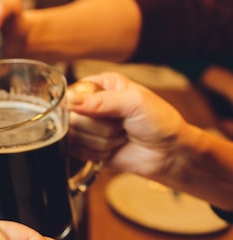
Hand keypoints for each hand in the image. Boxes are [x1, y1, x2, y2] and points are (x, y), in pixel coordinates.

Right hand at [67, 72, 186, 178]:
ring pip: (74, 138)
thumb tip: (71, 100)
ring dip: (101, 142)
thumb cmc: (159, 122)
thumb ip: (102, 101)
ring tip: (120, 136)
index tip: (104, 112)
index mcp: (100, 86)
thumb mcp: (135, 102)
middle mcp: (89, 105)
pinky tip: (113, 148)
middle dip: (99, 128)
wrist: (167, 153)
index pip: (71, 95)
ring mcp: (87, 128)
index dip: (83, 107)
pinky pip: (78, 152)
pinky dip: (98, 153)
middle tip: (119, 126)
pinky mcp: (86, 147)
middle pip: (71, 120)